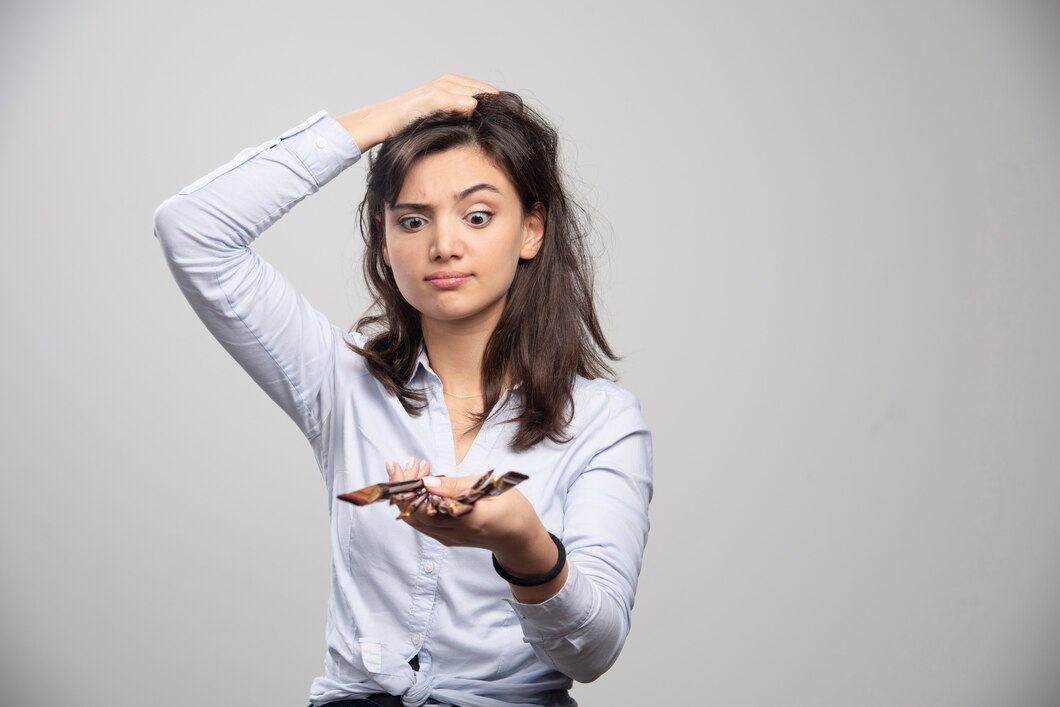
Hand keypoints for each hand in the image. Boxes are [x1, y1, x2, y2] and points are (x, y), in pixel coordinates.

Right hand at [337, 74, 498, 151]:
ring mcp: (437, 89)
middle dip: (493, 98)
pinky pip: (452, 98)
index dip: (494, 100)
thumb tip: (475, 122)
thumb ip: (453, 116)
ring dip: (484, 97)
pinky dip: (464, 102)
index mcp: (447, 86)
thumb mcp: (435, 119)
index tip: (509, 110)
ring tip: (500, 108)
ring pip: (468, 90)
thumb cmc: (406, 124)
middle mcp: (443, 83)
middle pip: (478, 88)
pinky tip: (475, 108)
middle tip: (511, 109)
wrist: (382, 121)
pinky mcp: (430, 97)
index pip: (479, 90)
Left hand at [385, 458, 567, 602]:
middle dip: (404, 486)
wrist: (520, 538)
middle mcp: (453, 533)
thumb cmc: (512, 508)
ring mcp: (448, 538)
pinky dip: (417, 502)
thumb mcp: (491, 488)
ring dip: (409, 493)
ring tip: (417, 468)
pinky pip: (423, 522)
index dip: (406, 487)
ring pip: (415, 518)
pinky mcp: (447, 538)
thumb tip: (427, 482)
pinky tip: (424, 484)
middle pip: (412, 513)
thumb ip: (457, 486)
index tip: (403, 466)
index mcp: (466, 519)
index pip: (421, 507)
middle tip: (409, 463)